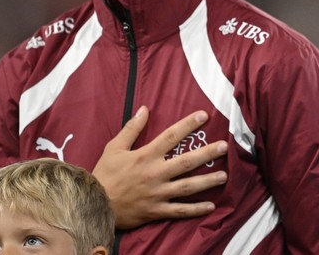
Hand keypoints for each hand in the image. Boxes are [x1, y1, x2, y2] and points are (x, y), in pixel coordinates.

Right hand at [92, 106, 228, 228]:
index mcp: (145, 156)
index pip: (171, 136)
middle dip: (207, 153)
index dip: (188, 124)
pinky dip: (195, 210)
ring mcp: (157, 193)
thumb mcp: (114, 148)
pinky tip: (211, 206)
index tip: (204, 115)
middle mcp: (155, 174)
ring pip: (187, 187)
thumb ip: (132, 129)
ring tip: (224, 175)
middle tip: (224, 147)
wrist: (93, 205)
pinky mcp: (156, 210)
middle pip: (186, 162)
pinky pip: (179, 211)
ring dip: (207, 181)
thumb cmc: (104, 175)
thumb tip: (145, 108)